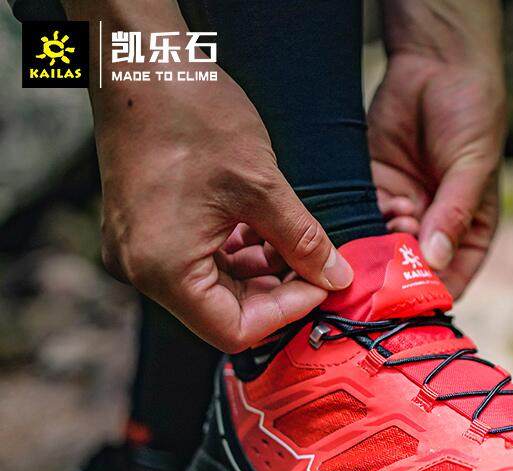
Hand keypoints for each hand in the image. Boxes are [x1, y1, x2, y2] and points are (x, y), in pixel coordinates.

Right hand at [78, 4, 352, 352]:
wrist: (136, 59)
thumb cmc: (188, 112)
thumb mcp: (262, 185)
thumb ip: (303, 240)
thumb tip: (335, 276)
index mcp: (164, 269)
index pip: (235, 330)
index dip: (286, 312)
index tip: (319, 284)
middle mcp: (144, 270)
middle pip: (224, 313)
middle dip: (277, 293)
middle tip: (316, 266)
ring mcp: (140, 252)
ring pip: (214, 288)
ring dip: (260, 273)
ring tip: (293, 242)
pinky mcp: (145, 232)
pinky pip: (198, 262)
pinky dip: (236, 254)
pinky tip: (264, 230)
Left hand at [368, 6, 504, 298]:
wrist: (436, 62)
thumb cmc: (471, 114)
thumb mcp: (471, 166)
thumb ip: (453, 213)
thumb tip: (435, 260)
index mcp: (468, 231)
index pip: (452, 278)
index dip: (433, 295)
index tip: (411, 305)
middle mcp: (434, 228)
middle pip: (411, 271)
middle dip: (395, 278)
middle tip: (376, 284)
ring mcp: (404, 211)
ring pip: (383, 250)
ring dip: (376, 251)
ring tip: (376, 238)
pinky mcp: (376, 191)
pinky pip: (363, 220)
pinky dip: (361, 224)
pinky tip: (365, 216)